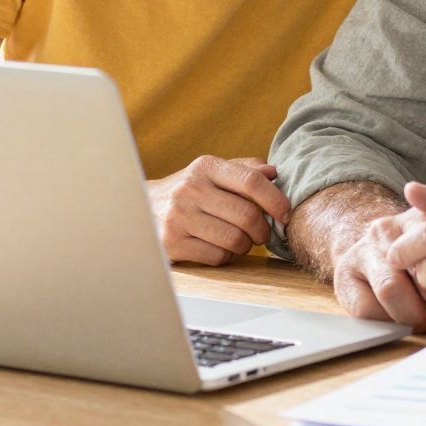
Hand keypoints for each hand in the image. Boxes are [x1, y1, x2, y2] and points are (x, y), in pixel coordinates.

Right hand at [149, 156, 290, 265]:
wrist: (139, 209)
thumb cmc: (188, 191)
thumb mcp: (212, 173)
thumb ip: (244, 170)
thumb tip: (274, 172)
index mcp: (205, 167)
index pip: (251, 181)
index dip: (276, 200)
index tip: (286, 214)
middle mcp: (190, 189)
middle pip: (247, 215)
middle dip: (262, 230)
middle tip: (261, 234)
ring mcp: (179, 218)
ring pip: (235, 240)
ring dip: (245, 245)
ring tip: (239, 240)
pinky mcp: (172, 244)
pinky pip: (217, 257)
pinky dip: (226, 257)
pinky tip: (219, 248)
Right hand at [331, 206, 425, 331]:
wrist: (377, 251)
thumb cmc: (425, 258)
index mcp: (417, 217)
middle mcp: (386, 229)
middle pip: (418, 271)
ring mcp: (361, 251)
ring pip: (390, 290)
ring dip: (412, 314)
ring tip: (423, 318)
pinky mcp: (343, 279)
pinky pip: (365, 309)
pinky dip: (385, 322)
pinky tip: (397, 318)